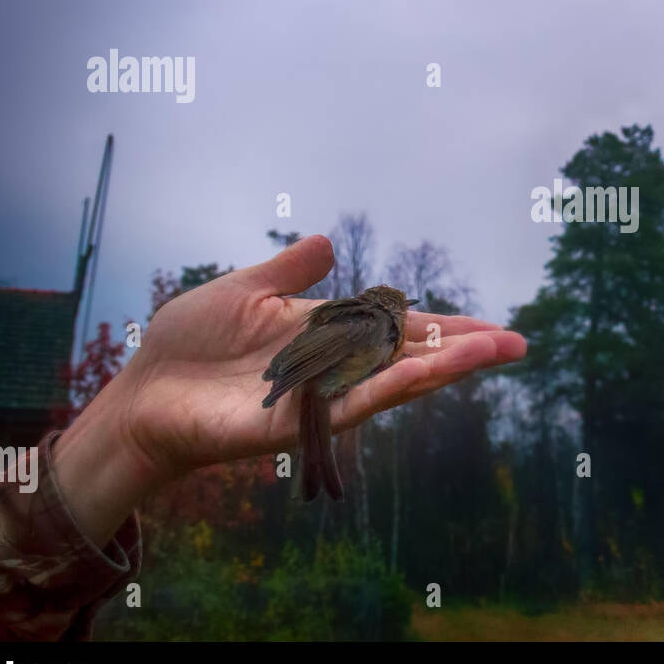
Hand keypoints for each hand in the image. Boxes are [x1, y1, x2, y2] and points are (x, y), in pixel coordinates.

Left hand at [51, 235, 525, 543]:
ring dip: (448, 366)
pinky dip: (399, 383)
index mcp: (326, 333)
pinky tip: (433, 370)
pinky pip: (359, 400)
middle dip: (465, 349)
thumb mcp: (242, 289)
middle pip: (412, 356)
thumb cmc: (187, 343)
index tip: (490, 326)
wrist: (144, 392)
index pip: (398, 329)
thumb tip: (327, 240)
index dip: (444, 326)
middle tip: (519, 344)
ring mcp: (323, 396)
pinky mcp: (303, 422)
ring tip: (496, 350)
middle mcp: (335, 366)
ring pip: (398, 379)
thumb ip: (288, 272)